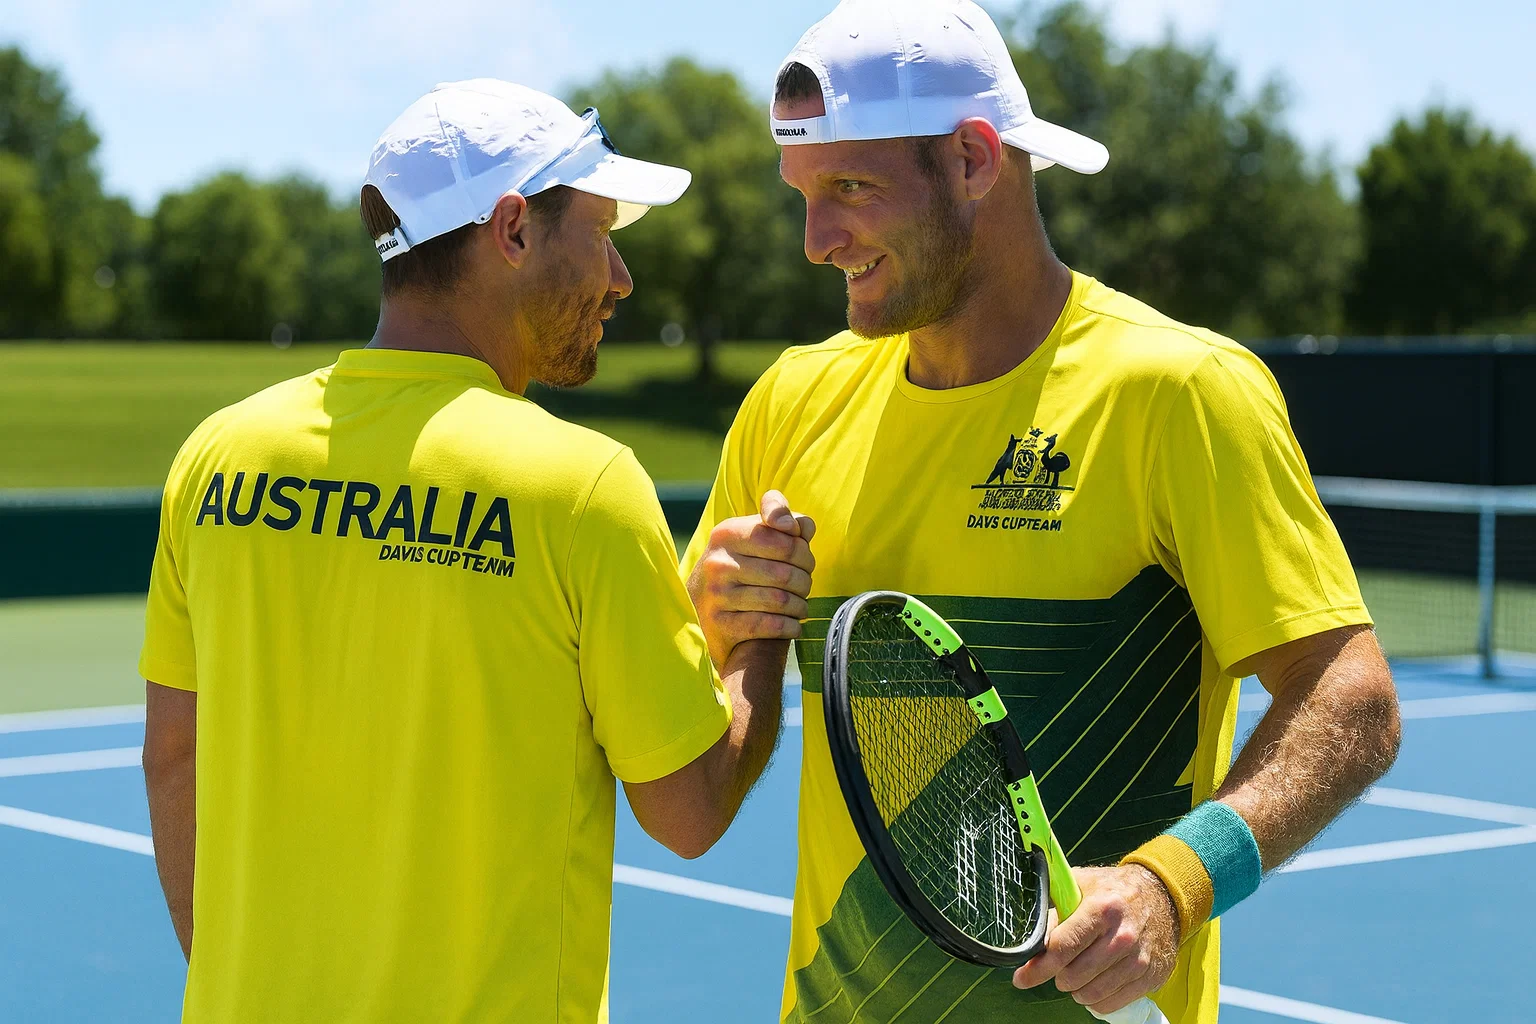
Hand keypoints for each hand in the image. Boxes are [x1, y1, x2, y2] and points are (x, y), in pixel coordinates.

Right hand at [687, 490, 815, 668]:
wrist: (704, 606)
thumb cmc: (742, 562)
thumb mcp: (754, 530)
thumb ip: (778, 513)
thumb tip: (789, 524)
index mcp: (727, 534)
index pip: (786, 543)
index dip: (804, 556)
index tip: (804, 564)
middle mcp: (717, 563)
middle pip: (785, 574)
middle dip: (804, 583)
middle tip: (804, 588)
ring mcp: (715, 595)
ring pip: (779, 601)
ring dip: (799, 607)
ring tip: (800, 607)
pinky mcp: (718, 625)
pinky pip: (769, 625)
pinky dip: (790, 627)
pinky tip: (793, 625)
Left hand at [1012, 865, 1179, 1015]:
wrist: (1161, 896)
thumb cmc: (1113, 891)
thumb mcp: (1080, 887)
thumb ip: (1056, 912)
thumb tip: (1031, 939)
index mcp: (1102, 909)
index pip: (1062, 948)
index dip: (1038, 967)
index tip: (1022, 978)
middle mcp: (1123, 936)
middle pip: (1074, 976)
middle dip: (1058, 976)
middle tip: (1060, 966)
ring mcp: (1139, 959)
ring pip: (1091, 993)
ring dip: (1076, 989)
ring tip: (1077, 974)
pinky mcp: (1150, 977)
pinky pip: (1112, 1003)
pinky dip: (1096, 999)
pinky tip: (1094, 983)